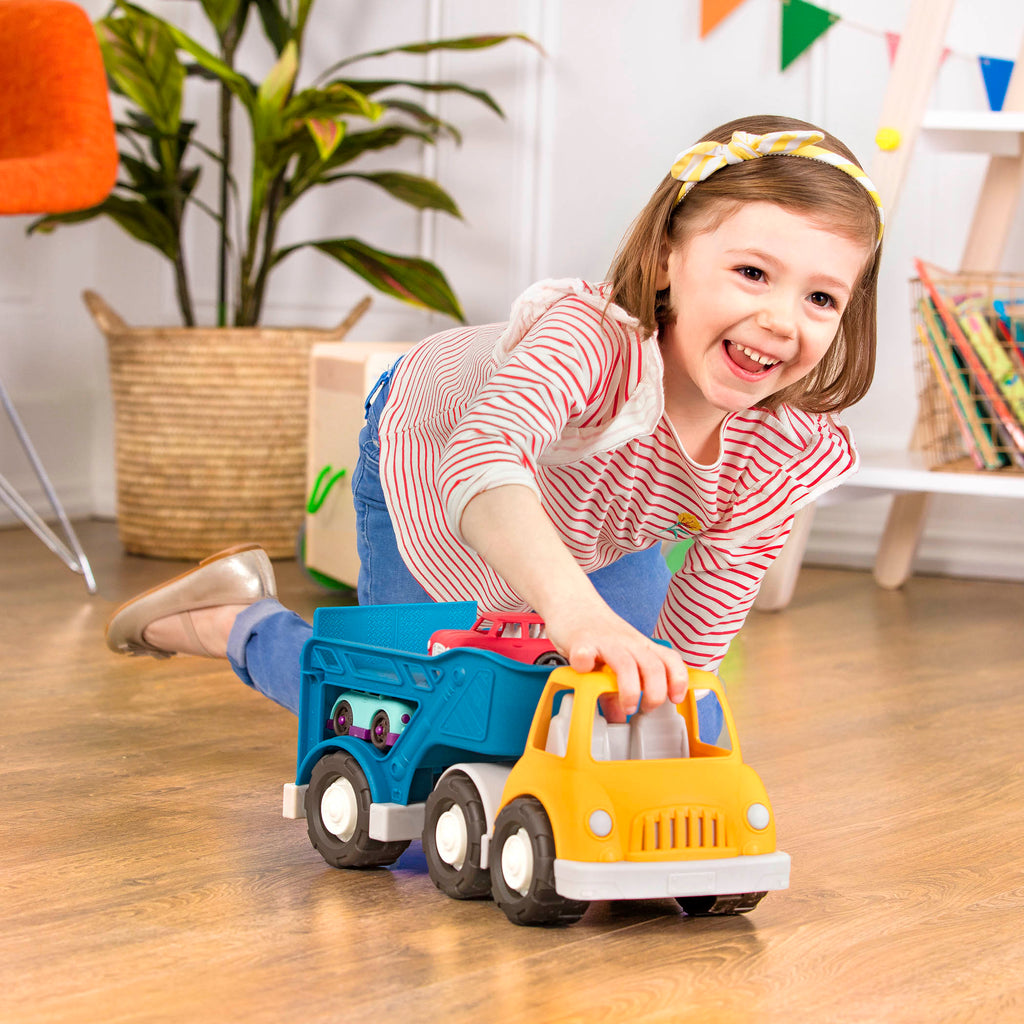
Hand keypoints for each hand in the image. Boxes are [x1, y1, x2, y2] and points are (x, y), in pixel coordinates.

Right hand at [545, 598, 688, 722]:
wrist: (573, 601)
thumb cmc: (596, 633)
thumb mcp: (615, 659)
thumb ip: (618, 689)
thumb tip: (620, 716)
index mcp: (641, 647)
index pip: (670, 660)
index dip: (678, 680)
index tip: (675, 699)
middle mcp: (628, 643)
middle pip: (653, 667)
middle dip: (655, 694)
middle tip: (644, 709)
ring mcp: (605, 641)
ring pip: (627, 664)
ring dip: (630, 690)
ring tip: (626, 705)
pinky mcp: (580, 640)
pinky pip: (585, 653)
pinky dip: (585, 665)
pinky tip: (584, 672)